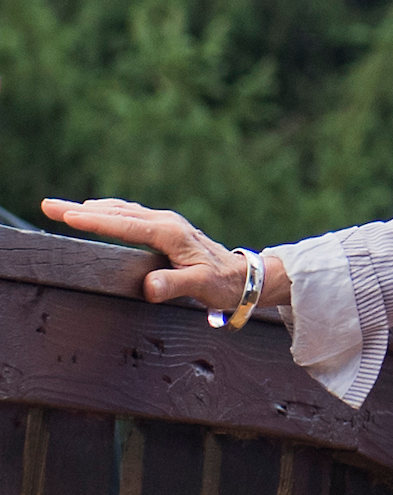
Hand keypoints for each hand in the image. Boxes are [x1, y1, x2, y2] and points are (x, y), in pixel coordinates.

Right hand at [40, 197, 285, 310]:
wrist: (243, 276)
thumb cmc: (222, 283)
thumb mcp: (200, 287)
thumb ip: (174, 286)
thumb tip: (148, 288)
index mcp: (170, 233)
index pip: (124, 225)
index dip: (95, 221)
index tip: (68, 216)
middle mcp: (166, 222)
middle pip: (116, 213)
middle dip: (80, 209)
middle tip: (48, 205)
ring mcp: (166, 223)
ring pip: (121, 212)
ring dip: (91, 208)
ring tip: (62, 207)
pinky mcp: (165, 228)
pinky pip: (130, 215)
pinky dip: (109, 211)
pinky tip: (96, 210)